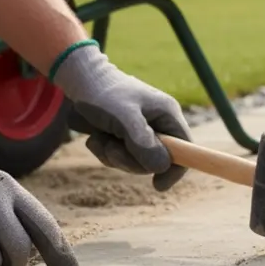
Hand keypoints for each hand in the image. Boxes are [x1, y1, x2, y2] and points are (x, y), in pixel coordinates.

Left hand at [50, 40, 191, 190]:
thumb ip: (142, 141)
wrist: (79, 80)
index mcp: (167, 114)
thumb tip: (161, 167)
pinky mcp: (124, 136)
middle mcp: (158, 124)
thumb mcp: (123, 116)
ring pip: (134, 161)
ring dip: (113, 155)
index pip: (185, 148)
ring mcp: (140, 131)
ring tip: (100, 137)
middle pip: (156, 160)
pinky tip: (95, 137)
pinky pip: (119, 157)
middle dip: (130, 160)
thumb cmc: (103, 93)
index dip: (176, 169)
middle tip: (112, 147)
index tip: (158, 185)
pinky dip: (104, 151)